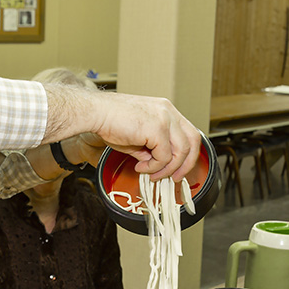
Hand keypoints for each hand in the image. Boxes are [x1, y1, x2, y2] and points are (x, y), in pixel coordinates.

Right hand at [42, 84, 200, 181]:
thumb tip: (155, 164)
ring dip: (166, 169)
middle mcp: (169, 111)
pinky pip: (164, 156)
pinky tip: (140, 166)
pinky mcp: (157, 128)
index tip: (177, 169)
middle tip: (173, 178)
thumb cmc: (110, 121)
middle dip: (185, 165)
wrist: (95, 113)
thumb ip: (150, 149)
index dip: (187, 155)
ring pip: (180, 152)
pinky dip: (153, 167)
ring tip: (150, 173)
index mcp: (166, 110)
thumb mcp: (137, 136)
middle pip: (193, 142)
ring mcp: (165, 118)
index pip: (189, 133)